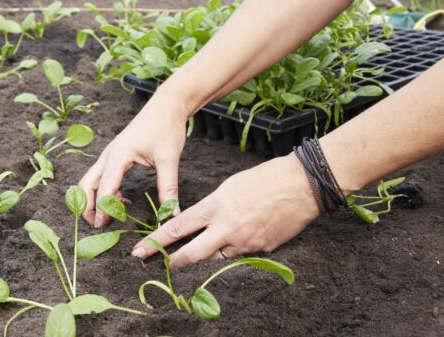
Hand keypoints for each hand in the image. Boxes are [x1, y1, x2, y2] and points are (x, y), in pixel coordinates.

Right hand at [78, 96, 187, 227]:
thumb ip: (168, 188)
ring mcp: (110, 154)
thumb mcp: (169, 159)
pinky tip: (121, 200)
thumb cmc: (166, 128)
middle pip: (87, 184)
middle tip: (95, 225)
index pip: (104, 188)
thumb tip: (172, 214)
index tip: (103, 225)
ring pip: (91, 179)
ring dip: (93, 198)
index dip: (102, 208)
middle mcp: (109, 155)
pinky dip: (104, 190)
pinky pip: (102, 175)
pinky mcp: (116, 154)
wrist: (167, 106)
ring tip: (104, 217)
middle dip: (87, 205)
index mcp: (118, 155)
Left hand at [130, 153, 319, 268]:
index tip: (141, 250)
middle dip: (172, 261)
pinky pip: (240, 256)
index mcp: (216, 207)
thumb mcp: (229, 186)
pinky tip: (234, 244)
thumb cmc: (264, 178)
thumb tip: (200, 222)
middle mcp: (227, 228)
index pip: (178, 228)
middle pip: (192, 253)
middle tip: (156, 265)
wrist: (302, 186)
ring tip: (194, 257)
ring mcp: (245, 242)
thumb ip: (212, 207)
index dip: (156, 241)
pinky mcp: (262, 250)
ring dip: (205, 258)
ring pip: (216, 259)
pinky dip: (232, 252)